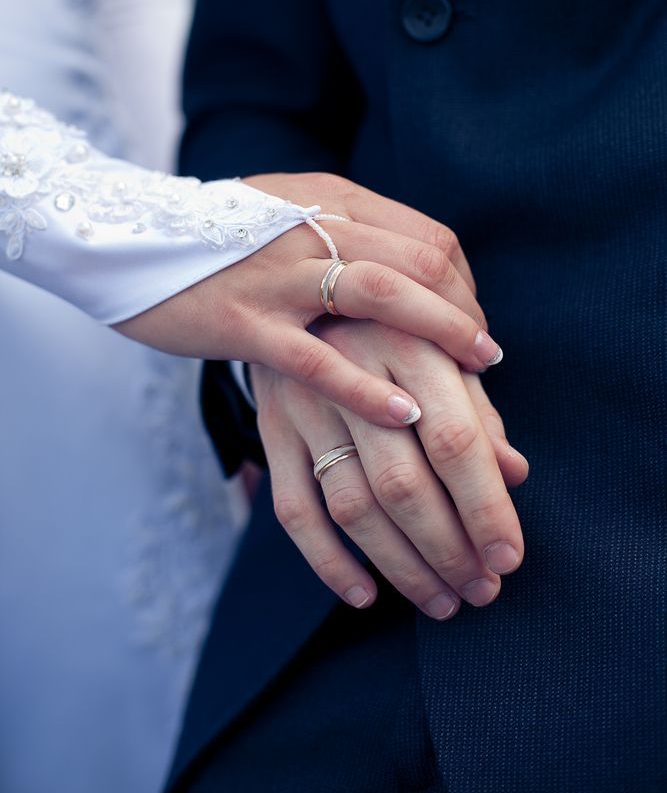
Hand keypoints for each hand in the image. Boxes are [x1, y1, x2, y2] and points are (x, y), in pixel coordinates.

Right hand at [115, 172, 502, 427]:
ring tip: (476, 374)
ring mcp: (280, 274)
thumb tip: (407, 271)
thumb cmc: (218, 235)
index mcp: (332, 200)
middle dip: (468, 312)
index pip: (428, 238)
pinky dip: (368, 387)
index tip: (471, 326)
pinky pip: (320, 357)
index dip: (464, 285)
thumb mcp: (289, 214)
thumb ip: (345, 232)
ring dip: (442, 334)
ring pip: (383, 296)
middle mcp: (314, 228)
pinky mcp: (246, 322)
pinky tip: (406, 413)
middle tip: (488, 357)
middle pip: (420, 263)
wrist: (128, 239)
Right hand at [251, 318, 527, 619]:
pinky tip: (364, 595)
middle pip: (402, 482)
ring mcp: (305, 404)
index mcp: (410, 345)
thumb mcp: (439, 351)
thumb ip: (476, 410)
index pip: (455, 439)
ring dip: (400, 565)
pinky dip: (327, 561)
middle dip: (448, 548)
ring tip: (441, 601)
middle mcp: (353, 373)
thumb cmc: (392, 329)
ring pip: (351, 505)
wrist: (305, 294)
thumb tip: (515, 474)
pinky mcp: (272, 429)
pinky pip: (293, 509)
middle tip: (481, 592)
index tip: (510, 558)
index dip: (486, 505)